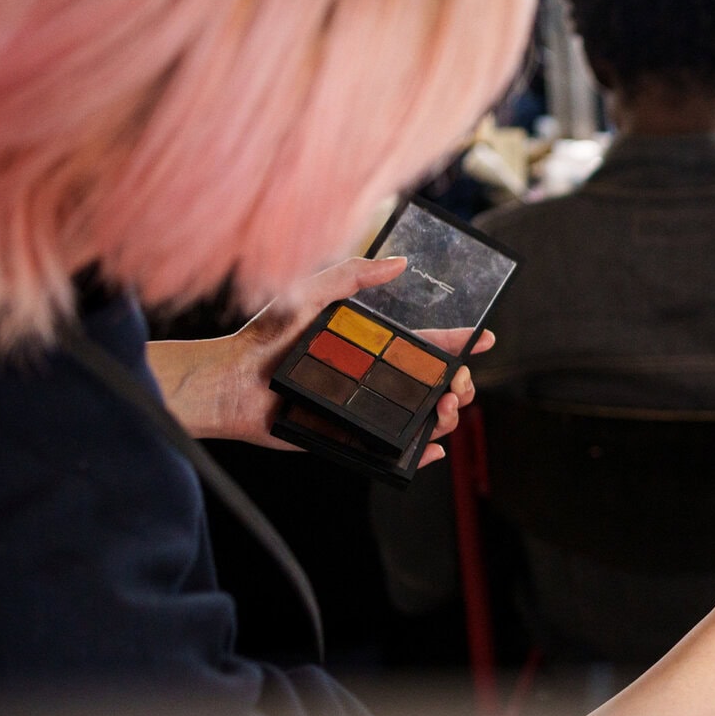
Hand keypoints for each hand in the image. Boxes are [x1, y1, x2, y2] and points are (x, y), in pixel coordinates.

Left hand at [148, 257, 493, 468]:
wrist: (229, 383)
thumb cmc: (262, 338)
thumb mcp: (307, 294)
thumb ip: (351, 274)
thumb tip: (399, 262)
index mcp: (371, 347)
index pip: (427, 344)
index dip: (459, 342)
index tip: (485, 339)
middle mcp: (374, 379)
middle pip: (434, 384)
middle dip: (459, 385)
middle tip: (454, 387)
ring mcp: (366, 411)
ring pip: (423, 418)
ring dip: (446, 417)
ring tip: (443, 412)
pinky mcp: (352, 440)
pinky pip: (395, 452)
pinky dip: (422, 454)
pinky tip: (432, 447)